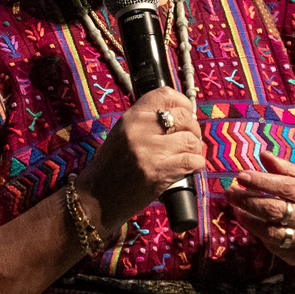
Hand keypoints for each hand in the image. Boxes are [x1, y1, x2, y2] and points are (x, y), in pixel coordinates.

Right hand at [77, 87, 205, 227]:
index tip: (186, 113)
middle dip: (193, 129)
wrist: (96, 199)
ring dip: (195, 149)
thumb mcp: (122, 134)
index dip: (183, 103)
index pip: (165, 95)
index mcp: (131, 117)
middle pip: (184, 117)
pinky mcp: (159, 173)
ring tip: (189, 156)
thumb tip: (179, 116)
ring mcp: (150, 151)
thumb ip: (146, 122)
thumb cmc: (110, 168)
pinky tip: (192, 168)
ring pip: (191, 140)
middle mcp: (140, 130)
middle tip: (189, 140)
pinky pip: (192, 161)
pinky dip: (197, 165)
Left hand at [226, 154, 294, 275]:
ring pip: (272, 232)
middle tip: (230, 193)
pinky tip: (254, 227)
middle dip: (247, 201)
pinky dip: (263, 237)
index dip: (261, 181)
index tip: (241, 176)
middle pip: (274, 210)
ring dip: (250, 221)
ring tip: (236, 210)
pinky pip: (277, 248)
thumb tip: (263, 155)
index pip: (284, 187)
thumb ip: (289, 171)